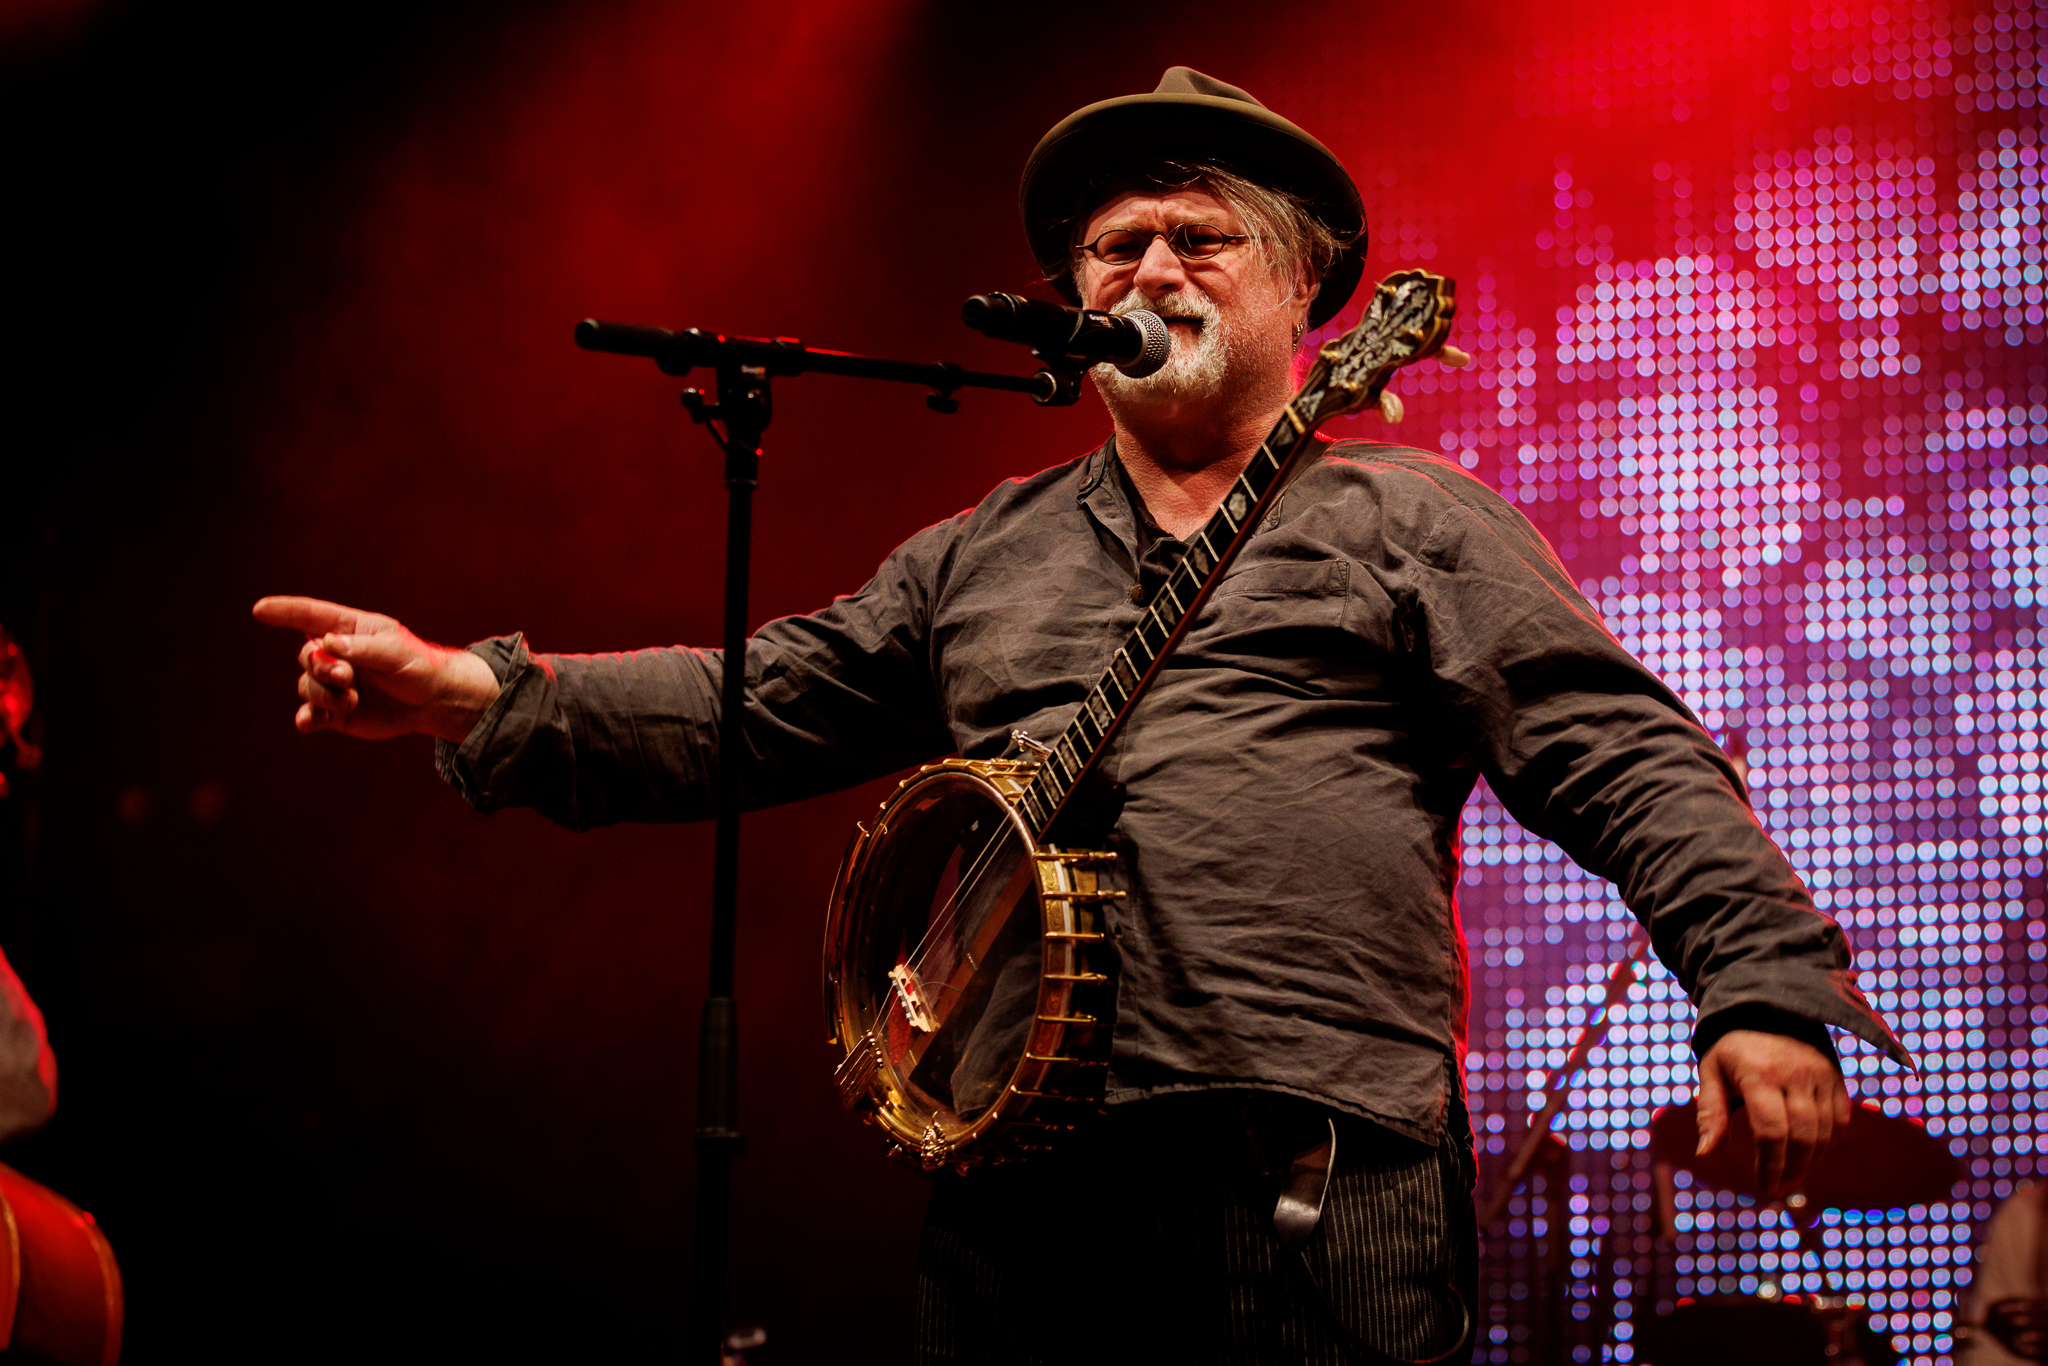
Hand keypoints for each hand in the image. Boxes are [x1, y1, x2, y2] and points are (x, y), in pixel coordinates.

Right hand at [251, 596, 500, 742]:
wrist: (430, 700)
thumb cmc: (415, 665)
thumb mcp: (393, 651)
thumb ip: (360, 648)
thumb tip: (327, 643)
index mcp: (347, 629)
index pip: (309, 616)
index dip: (284, 611)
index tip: (260, 609)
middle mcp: (333, 655)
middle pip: (307, 656)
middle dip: (322, 667)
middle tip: (347, 676)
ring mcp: (332, 684)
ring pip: (307, 686)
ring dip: (326, 694)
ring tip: (353, 699)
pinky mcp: (334, 711)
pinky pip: (310, 715)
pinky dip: (307, 718)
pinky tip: (309, 722)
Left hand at [1696, 1029, 1849, 1200]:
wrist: (1766, 1004)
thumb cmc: (1732, 1044)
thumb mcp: (1711, 1071)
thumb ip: (1711, 1113)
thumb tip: (1705, 1155)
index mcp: (1759, 1073)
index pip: (1771, 1131)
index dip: (1770, 1165)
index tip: (1764, 1187)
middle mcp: (1795, 1074)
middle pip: (1802, 1136)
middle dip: (1792, 1170)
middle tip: (1779, 1190)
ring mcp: (1821, 1074)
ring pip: (1826, 1132)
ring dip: (1811, 1161)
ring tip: (1792, 1178)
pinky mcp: (1836, 1076)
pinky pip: (1841, 1120)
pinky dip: (1828, 1143)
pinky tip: (1810, 1154)